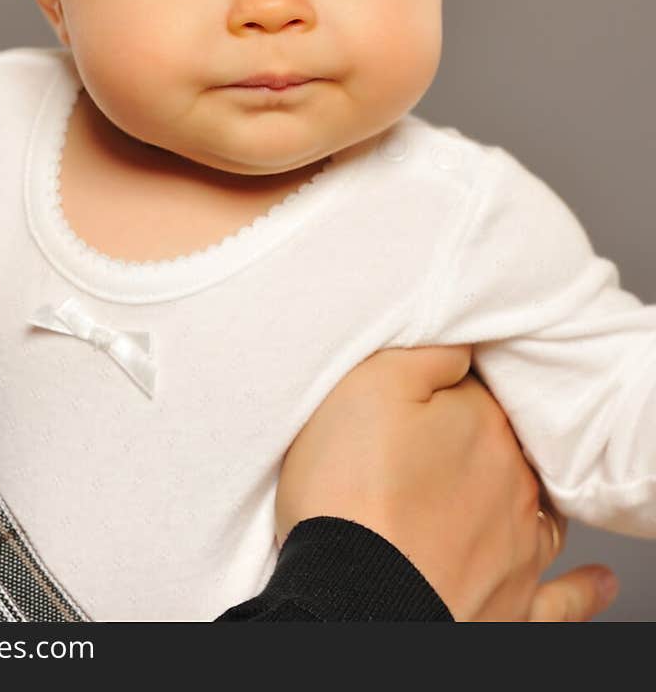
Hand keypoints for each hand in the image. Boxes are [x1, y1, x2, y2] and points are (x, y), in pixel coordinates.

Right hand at [276, 345, 617, 621]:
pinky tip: (599, 581)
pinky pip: (562, 597)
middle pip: (508, 445)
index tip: (429, 391)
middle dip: (486, 439)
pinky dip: (584, 588)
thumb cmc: (349, 490)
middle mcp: (512, 481)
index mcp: (481, 422)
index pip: (479, 387)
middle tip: (445, 440)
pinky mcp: (512, 607)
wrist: (354, 600)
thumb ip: (427, 350)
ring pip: (541, 509)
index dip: (452, 386)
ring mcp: (518, 546)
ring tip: (523, 488)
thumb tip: (466, 341)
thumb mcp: (369, 384)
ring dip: (536, 496)